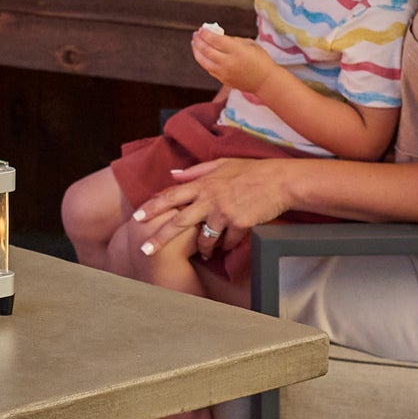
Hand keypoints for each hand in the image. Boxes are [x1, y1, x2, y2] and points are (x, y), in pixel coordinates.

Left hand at [131, 156, 302, 258]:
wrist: (281, 181)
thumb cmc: (252, 171)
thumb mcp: (222, 164)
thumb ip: (196, 170)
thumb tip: (172, 174)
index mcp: (203, 183)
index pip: (171, 195)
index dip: (152, 206)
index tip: (136, 217)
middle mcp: (209, 198)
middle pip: (178, 222)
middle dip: (159, 238)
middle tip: (145, 250)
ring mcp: (224, 212)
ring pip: (204, 238)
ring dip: (202, 248)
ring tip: (202, 254)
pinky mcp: (239, 223)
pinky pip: (227, 242)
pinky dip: (226, 246)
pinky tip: (228, 247)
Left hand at [193, 25, 273, 93]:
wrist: (265, 81)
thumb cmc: (260, 59)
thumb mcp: (250, 44)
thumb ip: (233, 40)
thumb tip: (217, 36)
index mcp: (237, 50)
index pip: (215, 40)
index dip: (206, 33)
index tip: (201, 29)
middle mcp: (229, 62)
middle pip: (206, 50)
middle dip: (198, 40)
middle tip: (195, 35)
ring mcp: (224, 72)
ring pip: (203, 61)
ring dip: (197, 51)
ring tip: (195, 44)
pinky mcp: (223, 80)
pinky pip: (209, 69)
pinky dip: (203, 60)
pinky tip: (202, 54)